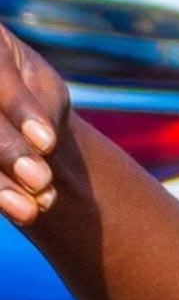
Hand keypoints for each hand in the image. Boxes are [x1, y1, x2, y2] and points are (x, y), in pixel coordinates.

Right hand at [0, 25, 69, 225]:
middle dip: (8, 152)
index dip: (20, 107)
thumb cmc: (31, 91)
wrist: (15, 115)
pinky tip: (18, 209)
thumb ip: (37, 107)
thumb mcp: (41, 90)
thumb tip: (40, 145)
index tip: (49, 143)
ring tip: (31, 210)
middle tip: (42, 181)